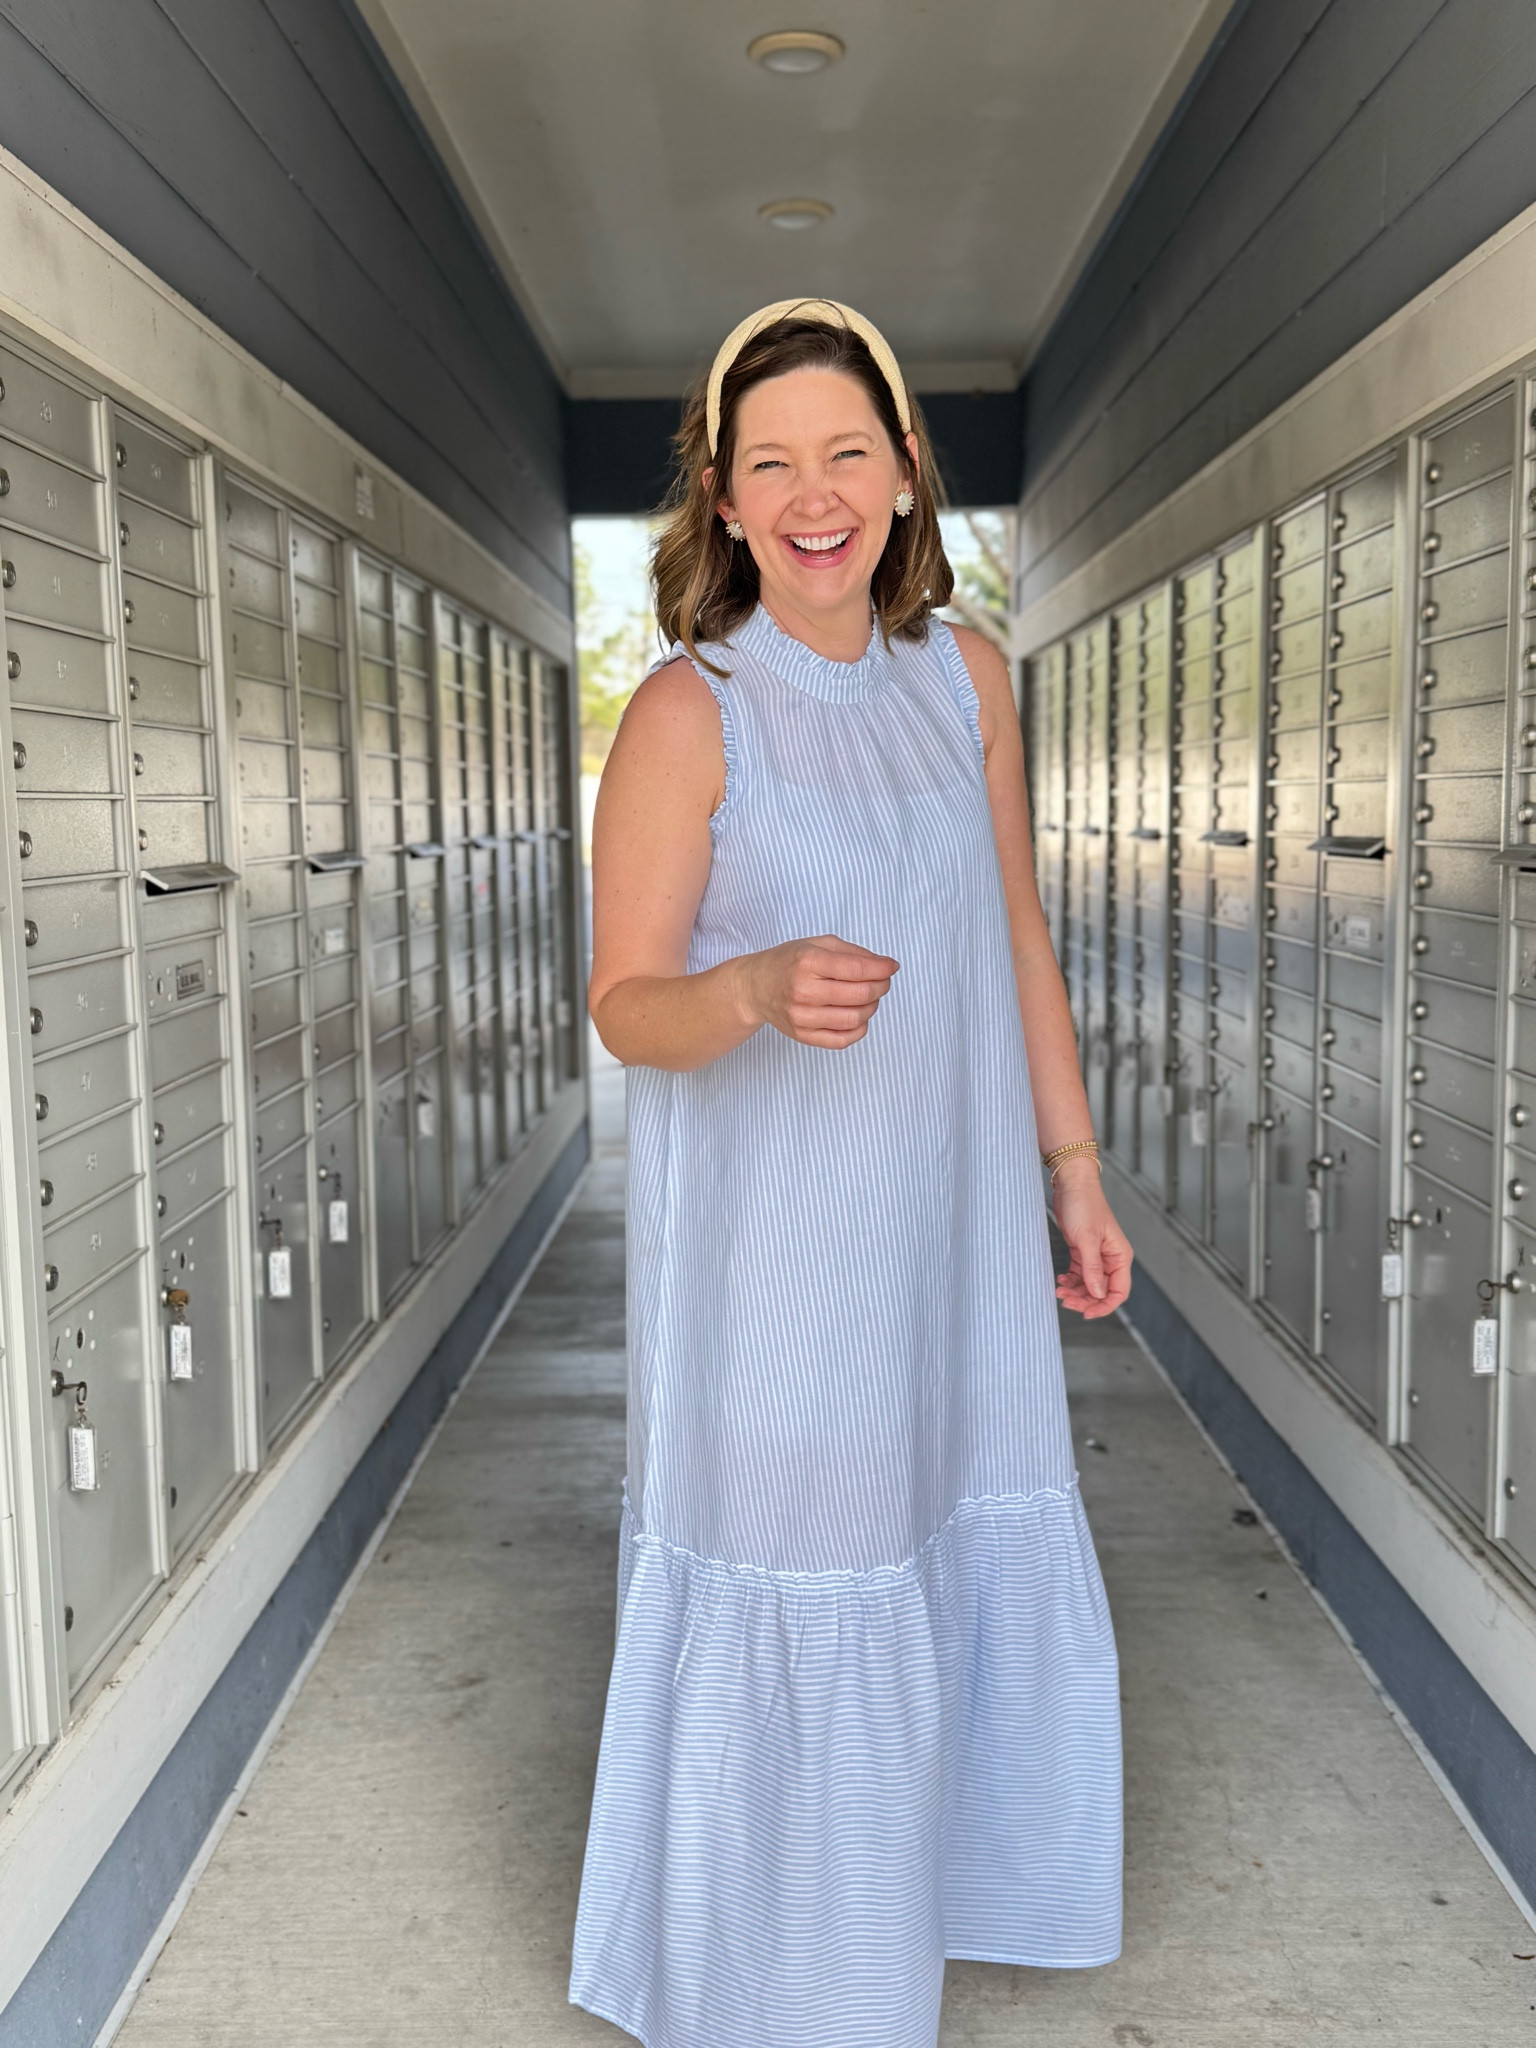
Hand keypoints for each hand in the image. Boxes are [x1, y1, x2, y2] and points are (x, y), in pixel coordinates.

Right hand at [735, 936, 898, 1049]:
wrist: (756, 987)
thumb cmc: (789, 962)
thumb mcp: (817, 944)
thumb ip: (852, 952)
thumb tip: (885, 966)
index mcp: (808, 962)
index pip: (857, 968)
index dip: (882, 968)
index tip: (892, 967)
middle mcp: (803, 991)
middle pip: (860, 994)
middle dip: (881, 986)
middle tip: (883, 981)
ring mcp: (802, 1017)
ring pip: (855, 1018)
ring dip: (872, 1007)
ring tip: (869, 997)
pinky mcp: (803, 1035)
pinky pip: (843, 1039)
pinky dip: (860, 1028)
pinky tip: (859, 1016)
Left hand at [1051, 1158, 1133, 1318]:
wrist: (1071, 1184)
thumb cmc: (1084, 1205)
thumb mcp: (1087, 1239)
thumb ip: (1092, 1268)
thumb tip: (1098, 1294)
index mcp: (1120, 1256)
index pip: (1118, 1292)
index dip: (1104, 1306)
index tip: (1086, 1313)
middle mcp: (1111, 1258)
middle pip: (1102, 1291)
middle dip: (1085, 1300)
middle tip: (1065, 1301)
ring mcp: (1097, 1256)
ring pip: (1089, 1284)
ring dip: (1075, 1291)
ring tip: (1059, 1290)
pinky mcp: (1082, 1251)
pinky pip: (1079, 1274)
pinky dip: (1070, 1280)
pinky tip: (1060, 1280)